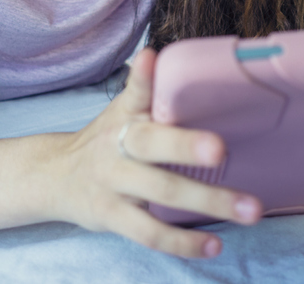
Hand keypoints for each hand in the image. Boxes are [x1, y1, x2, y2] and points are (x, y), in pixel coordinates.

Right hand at [48, 49, 261, 257]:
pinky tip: (214, 245)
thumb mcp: (122, 110)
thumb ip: (149, 91)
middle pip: (150, 144)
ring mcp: (113, 182)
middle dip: (186, 146)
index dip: (142, 77)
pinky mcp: (111, 216)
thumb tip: (173, 60)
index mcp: (125, 114)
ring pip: (160, 192)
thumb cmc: (107, 139)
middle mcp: (116, 144)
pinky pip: (149, 233)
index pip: (134, 91)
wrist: (54, 176)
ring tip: (249, 211)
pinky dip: (183, 242)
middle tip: (221, 150)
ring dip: (207, 202)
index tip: (151, 57)